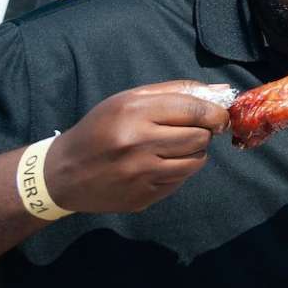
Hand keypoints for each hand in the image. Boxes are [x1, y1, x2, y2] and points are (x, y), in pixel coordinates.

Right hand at [44, 80, 229, 213]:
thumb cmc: (101, 129)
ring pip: (196, 161)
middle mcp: (138, 143)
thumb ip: (176, 91)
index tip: (220, 116)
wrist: (64, 174)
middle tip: (193, 131)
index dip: (216, 112)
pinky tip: (159, 165)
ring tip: (176, 147)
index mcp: (133, 113)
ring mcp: (140, 174)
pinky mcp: (143, 196)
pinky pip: (181, 180)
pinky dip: (179, 171)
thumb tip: (223, 91)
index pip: (194, 109)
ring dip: (194, 152)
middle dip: (204, 132)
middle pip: (200, 136)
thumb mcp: (129, 100)